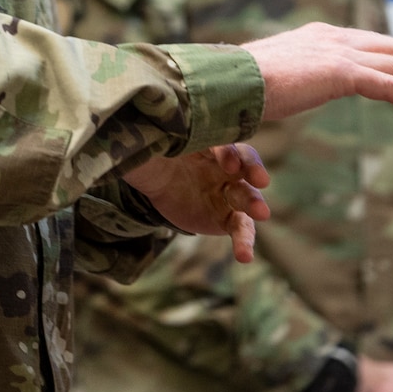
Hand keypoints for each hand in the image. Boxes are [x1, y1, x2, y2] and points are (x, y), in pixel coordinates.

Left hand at [121, 142, 270, 261]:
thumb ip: (151, 145)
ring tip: (262, 213)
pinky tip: (245, 256)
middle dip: (253, 171)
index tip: (228, 164)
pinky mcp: (225, 217)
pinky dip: (244, 242)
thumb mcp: (153, 150)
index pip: (225, 144)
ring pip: (246, 197)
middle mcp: (226, 166)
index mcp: (210, 144)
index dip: (229, 153)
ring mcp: (228, 192)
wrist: (157, 185)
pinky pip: (240, 229)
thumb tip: (130, 135)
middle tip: (260, 180)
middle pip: (245, 166)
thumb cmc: (158, 158)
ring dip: (255, 204)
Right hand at [242, 23, 392, 119]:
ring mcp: (338, 51)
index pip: (377, 44)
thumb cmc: (241, 86)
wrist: (226, 81)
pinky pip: (388, 84)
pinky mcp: (339, 72)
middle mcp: (335, 37)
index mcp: (323, 36)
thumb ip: (297, 79)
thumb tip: (295, 90)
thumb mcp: (278, 78)